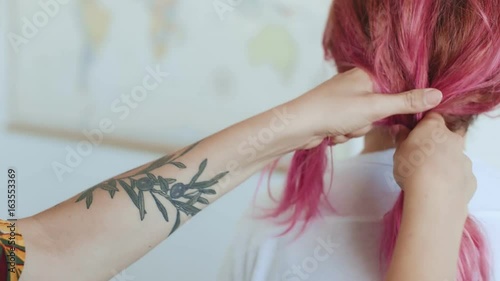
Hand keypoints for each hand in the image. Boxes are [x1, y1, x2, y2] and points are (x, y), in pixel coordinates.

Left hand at [289, 68, 442, 147]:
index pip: (398, 85)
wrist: (297, 127)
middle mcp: (356, 85)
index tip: (409, 113)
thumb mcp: (374, 107)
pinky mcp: (337, 116)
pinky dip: (345, 134)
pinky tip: (333, 132)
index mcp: (366, 74)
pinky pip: (353, 129)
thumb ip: (406, 102)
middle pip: (383, 108)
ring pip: (367, 122)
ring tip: (341, 126)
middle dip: (370, 121)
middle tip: (359, 120)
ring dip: (356, 130)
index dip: (404, 101)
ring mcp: (346, 101)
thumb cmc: (333, 110)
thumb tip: (437, 95)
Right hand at [393, 113, 476, 209]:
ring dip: (444, 163)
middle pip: (445, 137)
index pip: (432, 117)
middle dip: (435, 145)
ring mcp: (464, 159)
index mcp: (435, 128)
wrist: (435, 197)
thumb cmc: (413, 167)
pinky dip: (451, 179)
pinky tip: (439, 189)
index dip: (423, 126)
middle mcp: (454, 140)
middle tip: (420, 159)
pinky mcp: (470, 178)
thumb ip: (401, 138)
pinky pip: (459, 175)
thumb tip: (399, 129)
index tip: (414, 136)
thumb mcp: (398, 151)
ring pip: (454, 157)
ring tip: (429, 178)